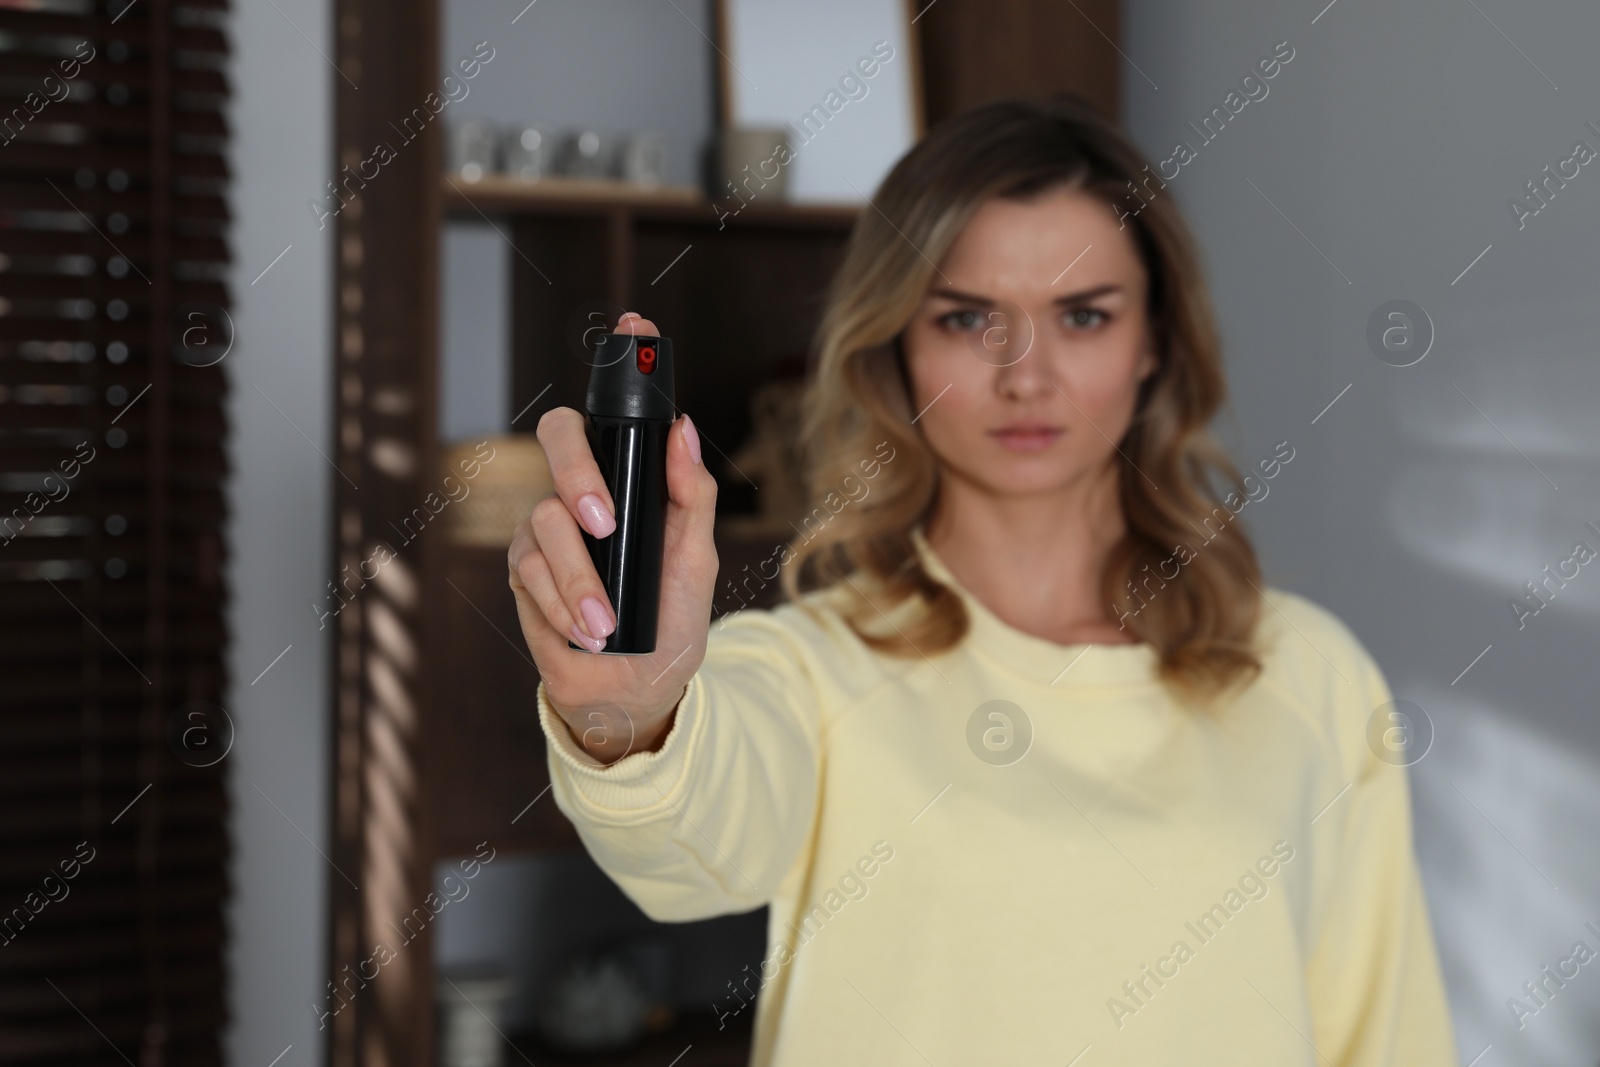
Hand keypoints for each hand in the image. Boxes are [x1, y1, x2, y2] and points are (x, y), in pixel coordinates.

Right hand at [508, 311, 718, 763]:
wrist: (636, 690)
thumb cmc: (672, 620)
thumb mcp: (696, 559)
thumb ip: (691, 496)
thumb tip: (684, 430)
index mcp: (627, 481)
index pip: (617, 413)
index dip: (624, 363)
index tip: (636, 327)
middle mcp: (581, 493)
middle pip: (558, 439)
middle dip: (577, 475)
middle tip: (604, 522)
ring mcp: (547, 529)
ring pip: (543, 521)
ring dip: (578, 580)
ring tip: (607, 624)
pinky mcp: (524, 572)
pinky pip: (529, 571)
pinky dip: (561, 605)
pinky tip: (585, 632)